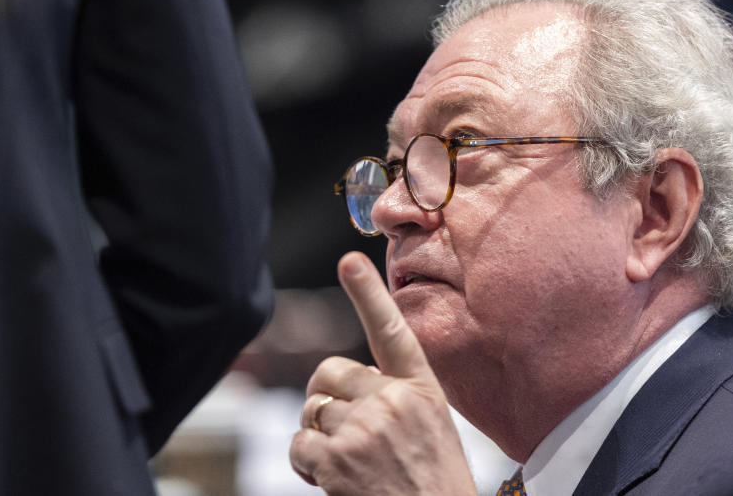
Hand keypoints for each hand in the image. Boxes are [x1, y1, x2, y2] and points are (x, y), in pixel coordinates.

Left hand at [289, 252, 478, 495]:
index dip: (369, 293)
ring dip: (319, 438)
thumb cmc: (434, 484)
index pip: (391, 331)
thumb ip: (397, 396)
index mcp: (422, 389)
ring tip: (350, 465)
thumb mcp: (431, 427)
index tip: (350, 260)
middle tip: (343, 429)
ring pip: (312, 411)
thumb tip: (354, 382)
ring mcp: (364, 429)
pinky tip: (332, 480)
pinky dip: (306, 464)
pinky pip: (298, 444)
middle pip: (330, 373)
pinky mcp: (337, 460)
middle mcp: (393, 401)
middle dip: (326, 397)